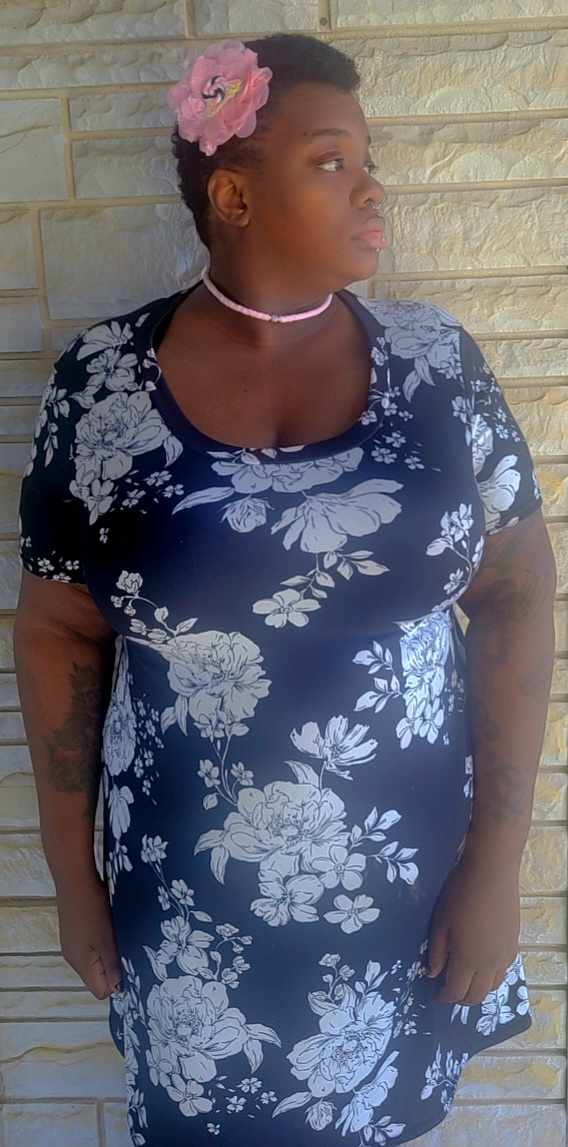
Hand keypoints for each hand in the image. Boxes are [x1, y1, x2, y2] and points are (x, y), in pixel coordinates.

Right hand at [56, 872, 121, 1000]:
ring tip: (122, 939)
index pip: (100, 991)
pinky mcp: (74, 932)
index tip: (132, 969)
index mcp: (81, 964)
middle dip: (115, 970)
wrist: (75, 879)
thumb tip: (118, 989)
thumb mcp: (106, 939)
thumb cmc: (91, 908)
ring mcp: (72, 944)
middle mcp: (73, 958)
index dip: (117, 985)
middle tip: (130, 953)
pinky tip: (109, 928)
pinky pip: (91, 947)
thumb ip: (112, 966)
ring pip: (95, 961)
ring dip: (109, 955)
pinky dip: (102, 943)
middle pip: (97, 977)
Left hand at [425, 853, 520, 1004]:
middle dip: (461, 998)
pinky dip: (491, 976)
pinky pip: (503, 971)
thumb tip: (433, 974)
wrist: (492, 873)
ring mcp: (505, 955)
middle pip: (477, 996)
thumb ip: (437, 952)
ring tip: (466, 980)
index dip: (444, 996)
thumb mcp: (440, 922)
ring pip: (493, 986)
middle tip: (449, 990)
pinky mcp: (514, 944)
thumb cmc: (459, 894)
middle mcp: (489, 965)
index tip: (435, 994)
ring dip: (478, 989)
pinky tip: (483, 965)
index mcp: (467, 960)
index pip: (456, 991)